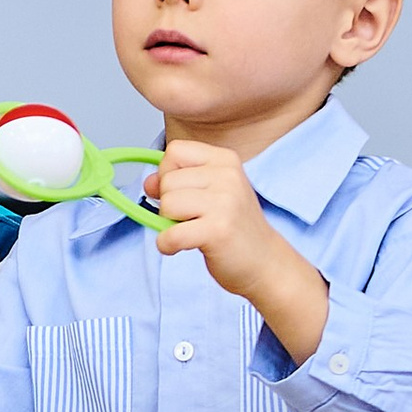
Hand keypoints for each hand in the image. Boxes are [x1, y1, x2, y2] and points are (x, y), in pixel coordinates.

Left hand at [145, 138, 286, 298]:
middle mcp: (228, 175)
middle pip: (166, 181)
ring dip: (169, 224)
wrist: (263, 260)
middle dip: (169, 204)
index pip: (174, 151)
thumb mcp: (206, 194)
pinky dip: (167, 245)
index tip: (185, 193)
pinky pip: (170, 235)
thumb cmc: (232, 226)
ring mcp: (225, 201)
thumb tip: (148, 181)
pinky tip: (184, 246)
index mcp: (224, 160)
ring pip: (166, 205)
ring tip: (194, 230)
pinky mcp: (218, 230)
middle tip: (194, 218)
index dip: (168, 174)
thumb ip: (175, 182)